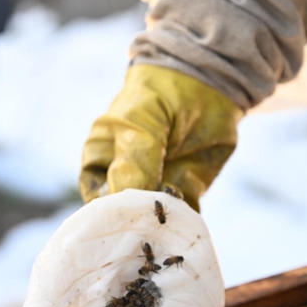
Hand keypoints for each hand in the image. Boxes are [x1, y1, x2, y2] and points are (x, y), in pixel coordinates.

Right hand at [79, 64, 243, 211]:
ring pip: (155, 218)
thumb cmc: (160, 95)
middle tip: (151, 223)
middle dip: (136, 223)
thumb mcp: (140, 122)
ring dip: (163, 225)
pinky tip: (188, 224)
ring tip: (172, 222)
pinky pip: (183, 216)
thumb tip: (127, 200)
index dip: (106, 211)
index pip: (96, 198)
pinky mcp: (188, 189)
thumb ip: (135, 159)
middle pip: (125, 214)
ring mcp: (158, 185)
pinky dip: (186, 223)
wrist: (210, 82)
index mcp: (101, 160)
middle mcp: (127, 178)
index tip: (123, 218)